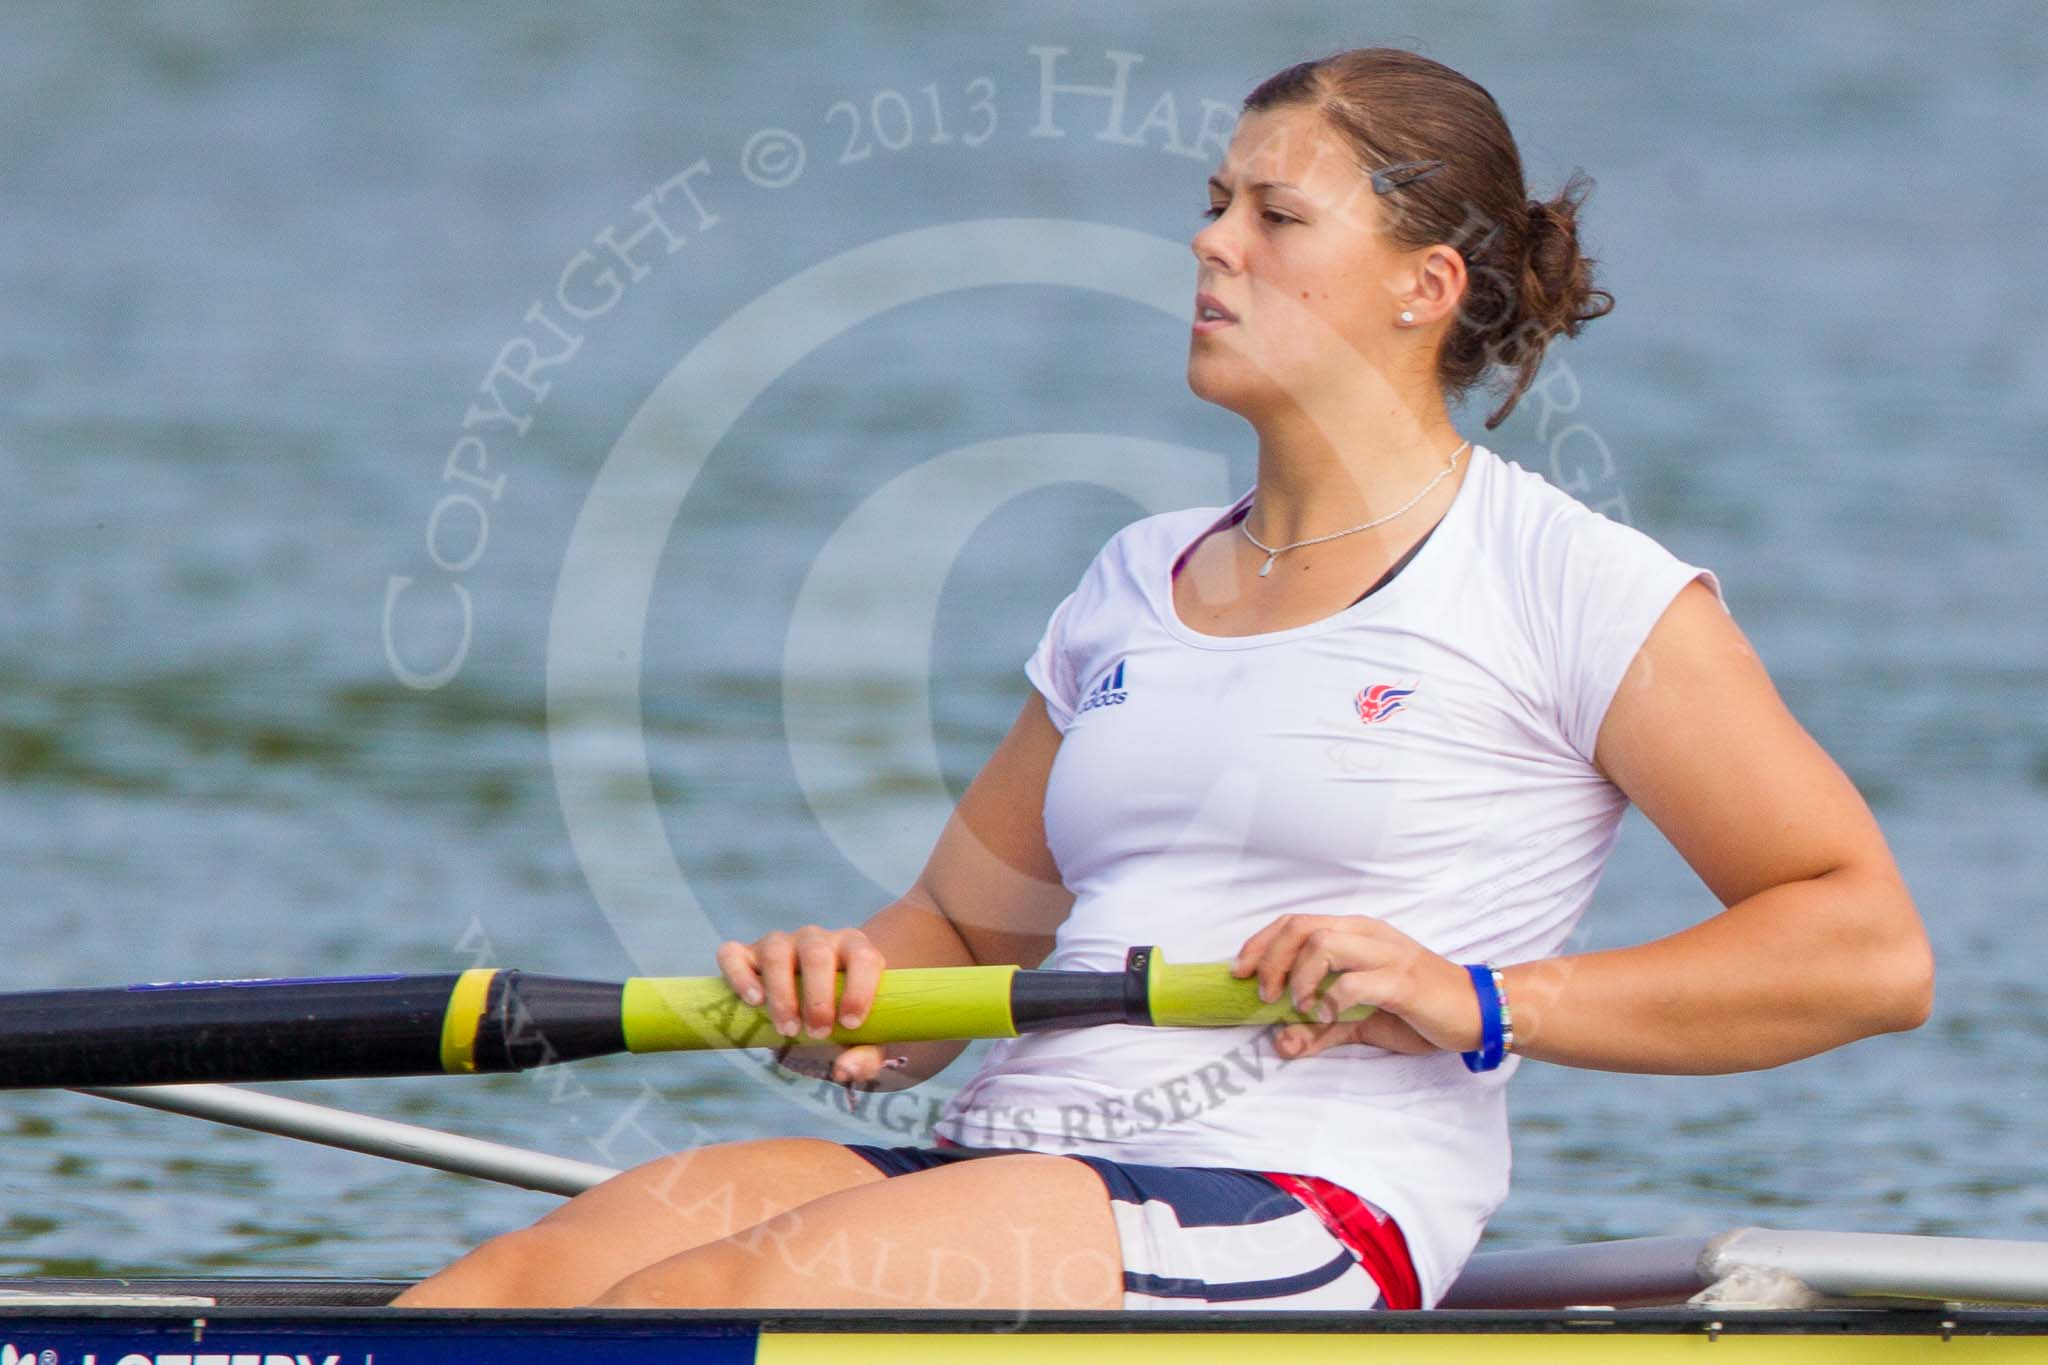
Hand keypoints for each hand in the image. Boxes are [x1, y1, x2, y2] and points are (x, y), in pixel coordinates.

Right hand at [716, 926, 900, 1087]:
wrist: (815, 1004)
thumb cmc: (844, 1018)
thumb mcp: (864, 1038)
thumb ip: (865, 1056)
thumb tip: (844, 1069)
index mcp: (854, 950)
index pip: (862, 958)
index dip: (858, 989)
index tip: (850, 1024)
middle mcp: (817, 940)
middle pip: (817, 954)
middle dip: (818, 998)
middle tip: (818, 1033)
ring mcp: (781, 943)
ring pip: (776, 951)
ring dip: (781, 993)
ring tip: (787, 1029)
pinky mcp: (748, 954)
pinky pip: (734, 954)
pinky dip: (739, 975)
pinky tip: (753, 1001)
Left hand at [1231, 914, 1482, 1060]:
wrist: (1476, 1012)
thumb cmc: (1415, 1010)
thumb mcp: (1359, 1021)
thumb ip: (1320, 1030)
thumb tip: (1280, 1044)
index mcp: (1355, 933)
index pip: (1295, 922)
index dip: (1261, 944)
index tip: (1239, 972)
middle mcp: (1367, 935)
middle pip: (1302, 927)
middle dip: (1271, 959)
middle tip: (1264, 994)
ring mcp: (1387, 954)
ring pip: (1325, 943)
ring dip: (1300, 977)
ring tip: (1300, 1007)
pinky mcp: (1403, 981)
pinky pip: (1357, 981)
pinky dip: (1332, 1000)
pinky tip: (1328, 1016)